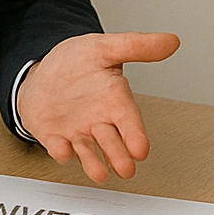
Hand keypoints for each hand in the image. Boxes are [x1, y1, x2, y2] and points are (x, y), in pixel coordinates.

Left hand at [16, 31, 180, 183]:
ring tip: (101, 173)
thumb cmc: (77, 64)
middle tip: (126, 168)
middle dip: (119, 156)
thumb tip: (170, 41)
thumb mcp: (104, 47)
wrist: (42, 71)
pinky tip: (63, 151)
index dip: (136, 135)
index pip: (130, 121)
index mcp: (114, 101)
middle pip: (112, 143)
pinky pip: (57, 147)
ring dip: (93, 164)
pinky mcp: (54, 137)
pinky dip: (60, 151)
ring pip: (88, 152)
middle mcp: (99, 121)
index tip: (141, 149)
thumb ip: (136, 45)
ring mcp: (77, 132)